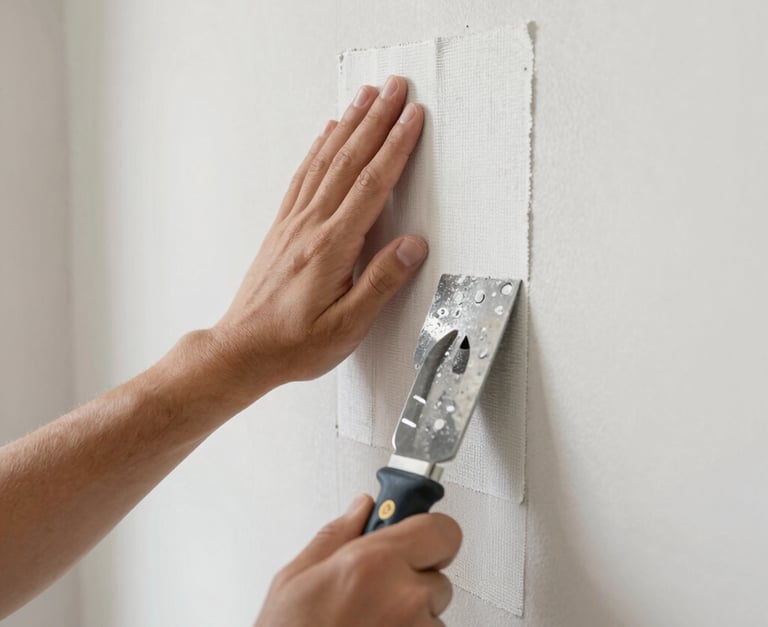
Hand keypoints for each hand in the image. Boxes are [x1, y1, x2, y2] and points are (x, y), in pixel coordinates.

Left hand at [212, 75, 426, 396]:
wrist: (242, 350)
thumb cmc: (293, 344)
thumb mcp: (347, 326)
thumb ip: (381, 282)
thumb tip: (412, 246)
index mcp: (331, 247)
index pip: (371, 185)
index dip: (395, 147)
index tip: (412, 118)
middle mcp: (310, 226)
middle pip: (349, 159)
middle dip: (376, 119)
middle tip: (395, 87)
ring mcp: (293, 223)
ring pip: (325, 161)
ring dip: (348, 125)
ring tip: (365, 97)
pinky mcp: (283, 228)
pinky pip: (303, 176)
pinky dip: (318, 149)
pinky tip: (326, 135)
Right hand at [254, 495, 461, 626]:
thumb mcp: (295, 579)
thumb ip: (337, 536)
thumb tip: (360, 510)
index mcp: (372, 564)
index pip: (442, 530)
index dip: (429, 531)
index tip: (418, 535)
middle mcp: (404, 599)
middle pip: (438, 574)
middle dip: (414, 578)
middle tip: (378, 589)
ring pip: (434, 612)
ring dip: (414, 614)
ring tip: (370, 621)